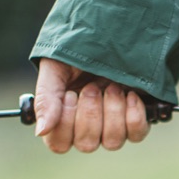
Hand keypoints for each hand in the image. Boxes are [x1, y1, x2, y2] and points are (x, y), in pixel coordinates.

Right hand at [33, 58, 150, 152]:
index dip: (65, 124)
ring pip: (112, 142)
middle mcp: (87, 128)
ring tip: (112, 86)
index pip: (59, 144)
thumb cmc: (76, 50)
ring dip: (112, 112)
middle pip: (87, 144)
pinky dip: (134, 115)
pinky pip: (137, 133)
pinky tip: (130, 94)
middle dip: (91, 113)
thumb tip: (41, 131)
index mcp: (62, 119)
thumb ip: (46, 98)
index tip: (70, 95)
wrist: (110, 33)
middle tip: (92, 86)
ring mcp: (112, 127)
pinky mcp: (135, 120)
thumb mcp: (56, 67)